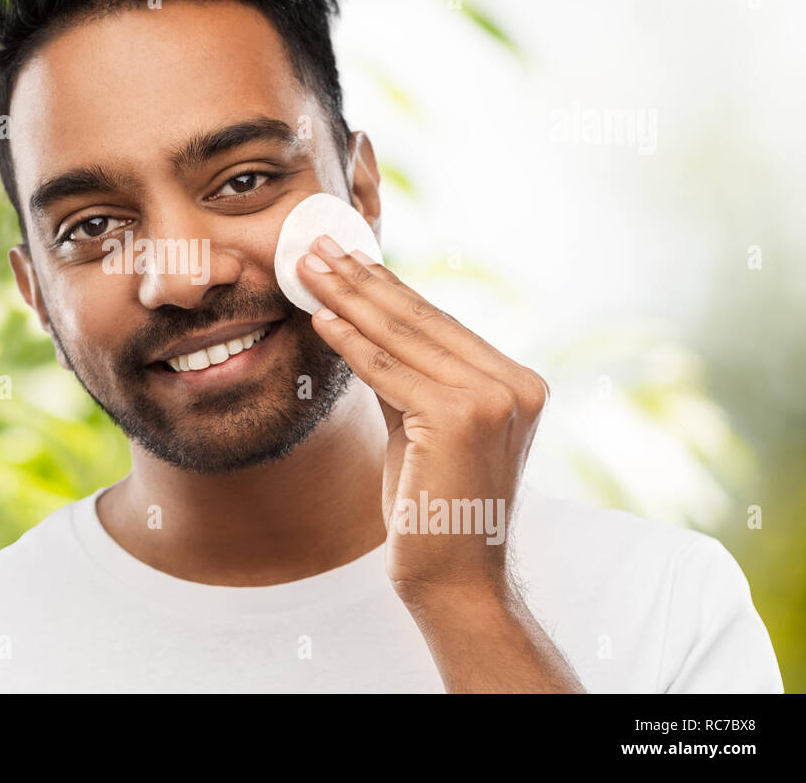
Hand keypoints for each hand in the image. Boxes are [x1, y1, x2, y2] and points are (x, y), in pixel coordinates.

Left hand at [297, 233, 548, 606]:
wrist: (455, 580)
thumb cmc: (435, 509)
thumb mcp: (424, 429)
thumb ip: (406, 379)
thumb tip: (361, 324)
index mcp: (518, 383)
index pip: (439, 324)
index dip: (387, 287)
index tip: (347, 258)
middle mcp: (515, 385)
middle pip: (420, 321)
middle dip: (362, 280)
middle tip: (317, 246)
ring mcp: (493, 399)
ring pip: (402, 339)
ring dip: (348, 299)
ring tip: (308, 269)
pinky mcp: (460, 418)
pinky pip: (388, 372)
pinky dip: (350, 343)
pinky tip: (320, 318)